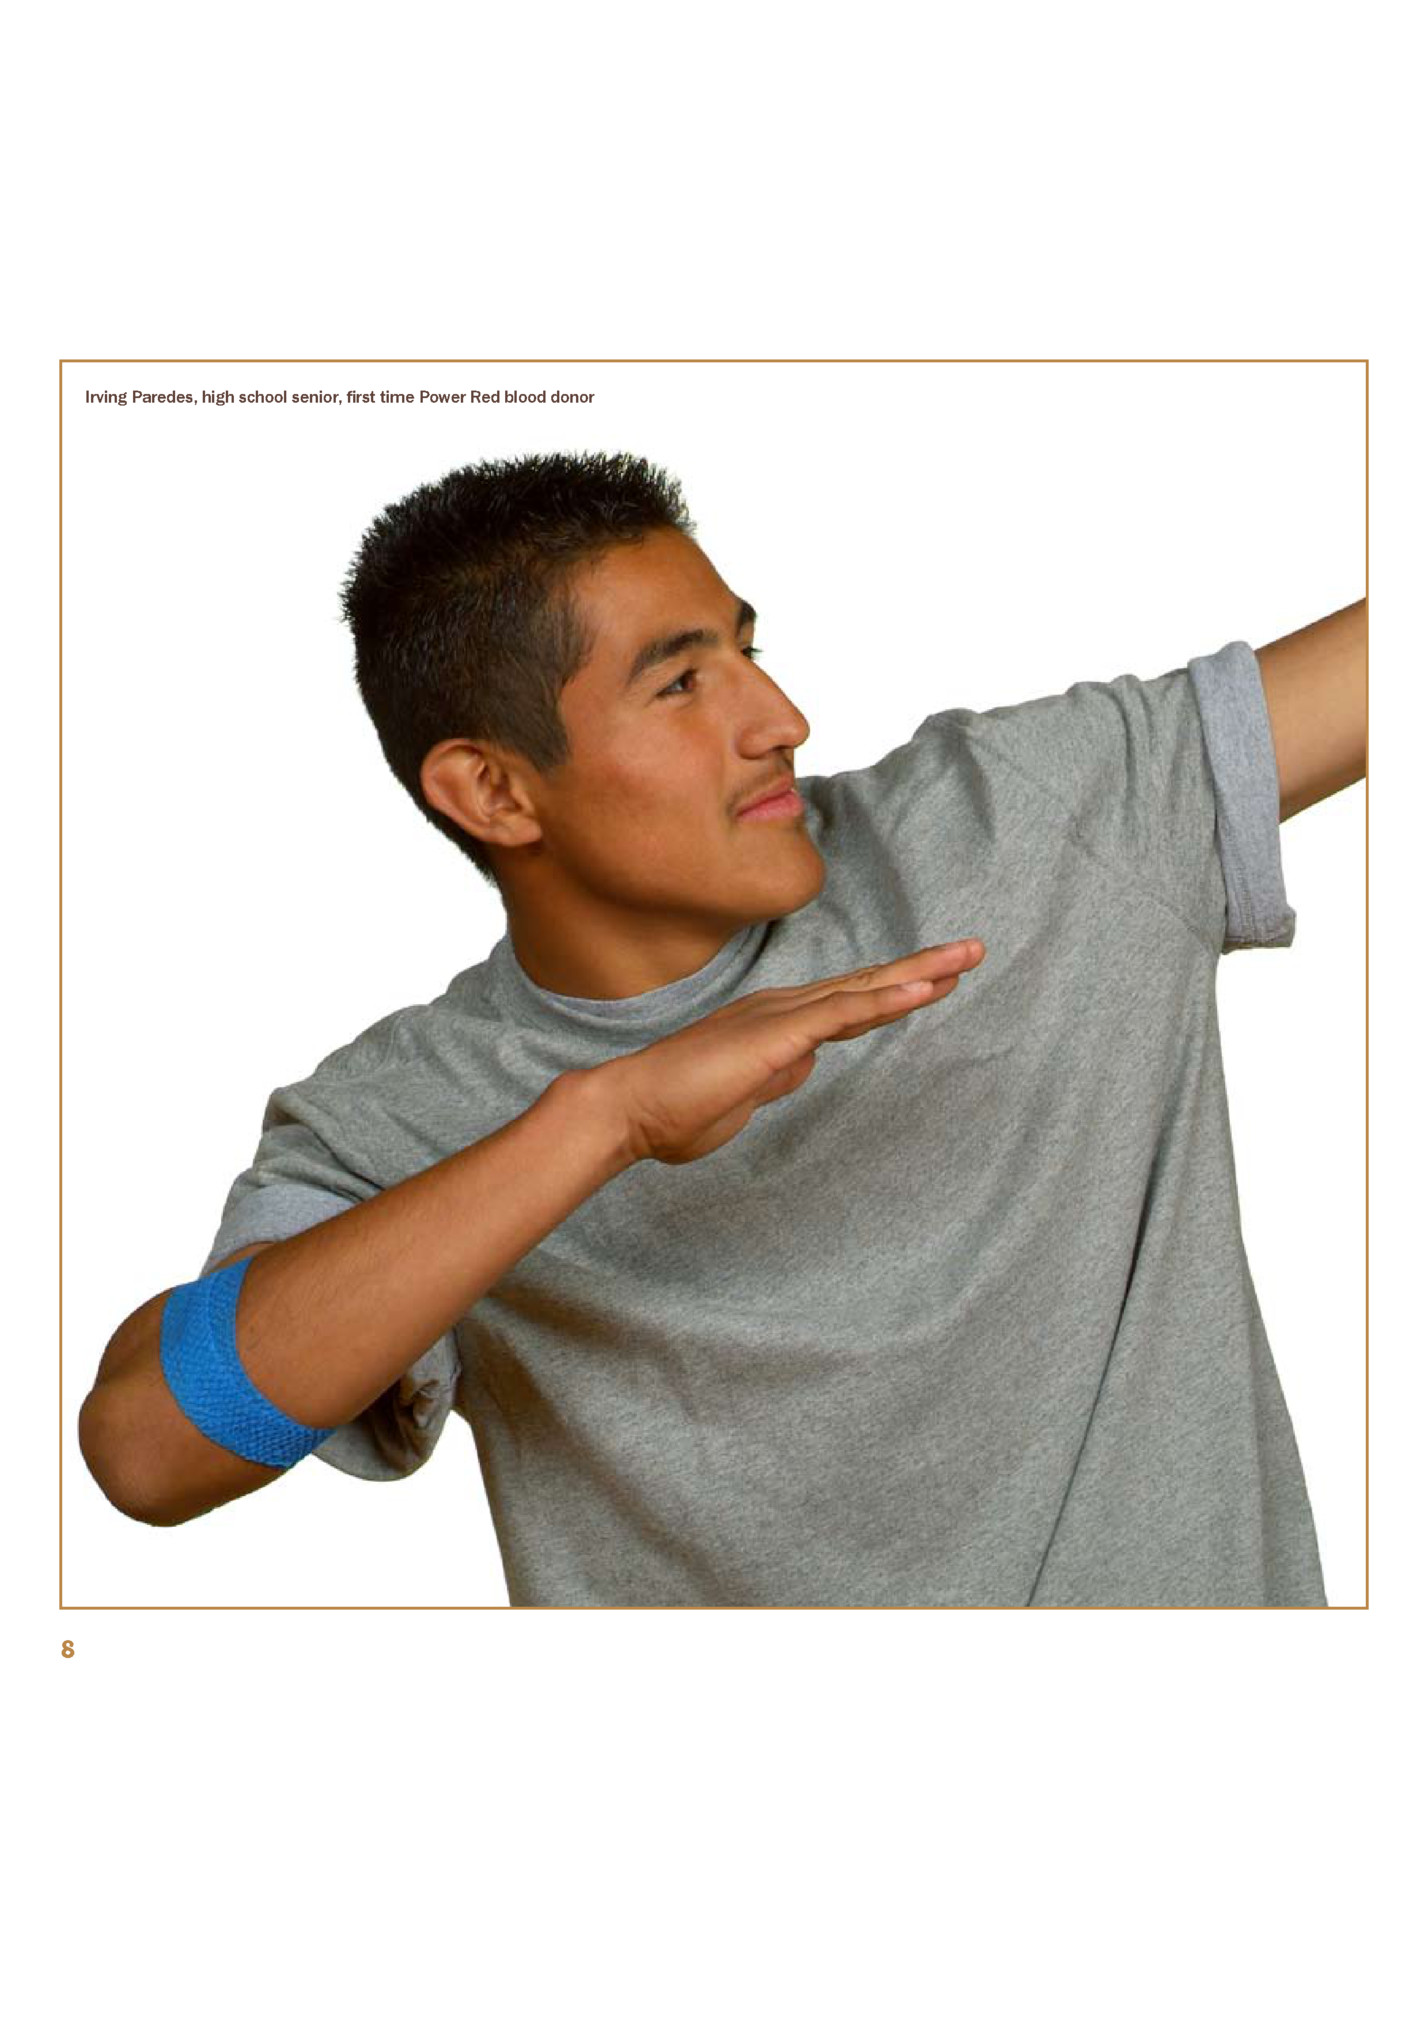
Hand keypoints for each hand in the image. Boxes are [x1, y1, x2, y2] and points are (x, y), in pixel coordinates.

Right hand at [592, 939, 985, 1165]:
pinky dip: (888, 999)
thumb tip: (805, 1065)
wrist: (626, 1110)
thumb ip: (775, 1077)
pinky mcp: (778, 1035)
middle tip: (971, 950)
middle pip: (865, 984)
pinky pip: (845, 1012)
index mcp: (773, 1025)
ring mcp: (780, 1018)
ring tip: (968, 956)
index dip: (892, 990)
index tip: (935, 979)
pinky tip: (927, 988)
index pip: (846, 1003)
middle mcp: (781, 1010)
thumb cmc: (672, 1112)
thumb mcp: (742, 1098)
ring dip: (920, 971)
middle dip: (922, 968)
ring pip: (864, 989)